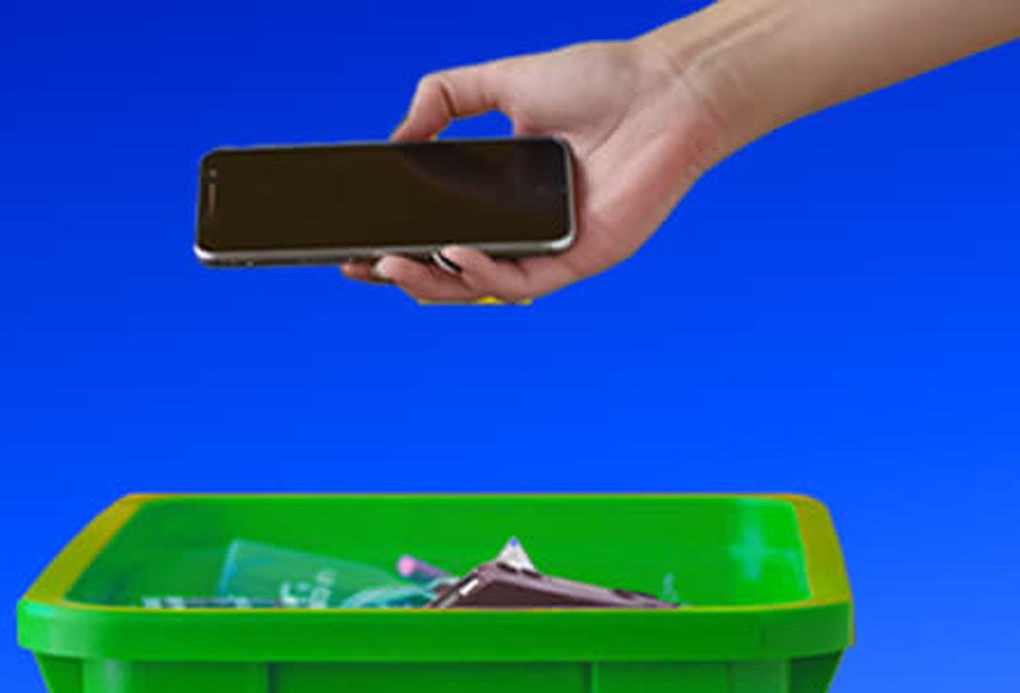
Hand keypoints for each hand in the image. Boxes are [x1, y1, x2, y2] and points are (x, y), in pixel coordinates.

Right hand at [345, 39, 737, 302]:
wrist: (665, 89)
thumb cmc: (600, 80)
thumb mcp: (502, 80)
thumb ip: (443, 99)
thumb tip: (395, 139)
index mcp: (502, 191)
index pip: (437, 228)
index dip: (395, 241)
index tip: (354, 245)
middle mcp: (523, 224)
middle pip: (450, 267)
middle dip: (400, 272)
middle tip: (360, 266)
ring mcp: (550, 245)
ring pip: (479, 285)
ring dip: (431, 281)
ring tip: (392, 265)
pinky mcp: (580, 258)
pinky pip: (522, 280)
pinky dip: (483, 273)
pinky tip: (455, 254)